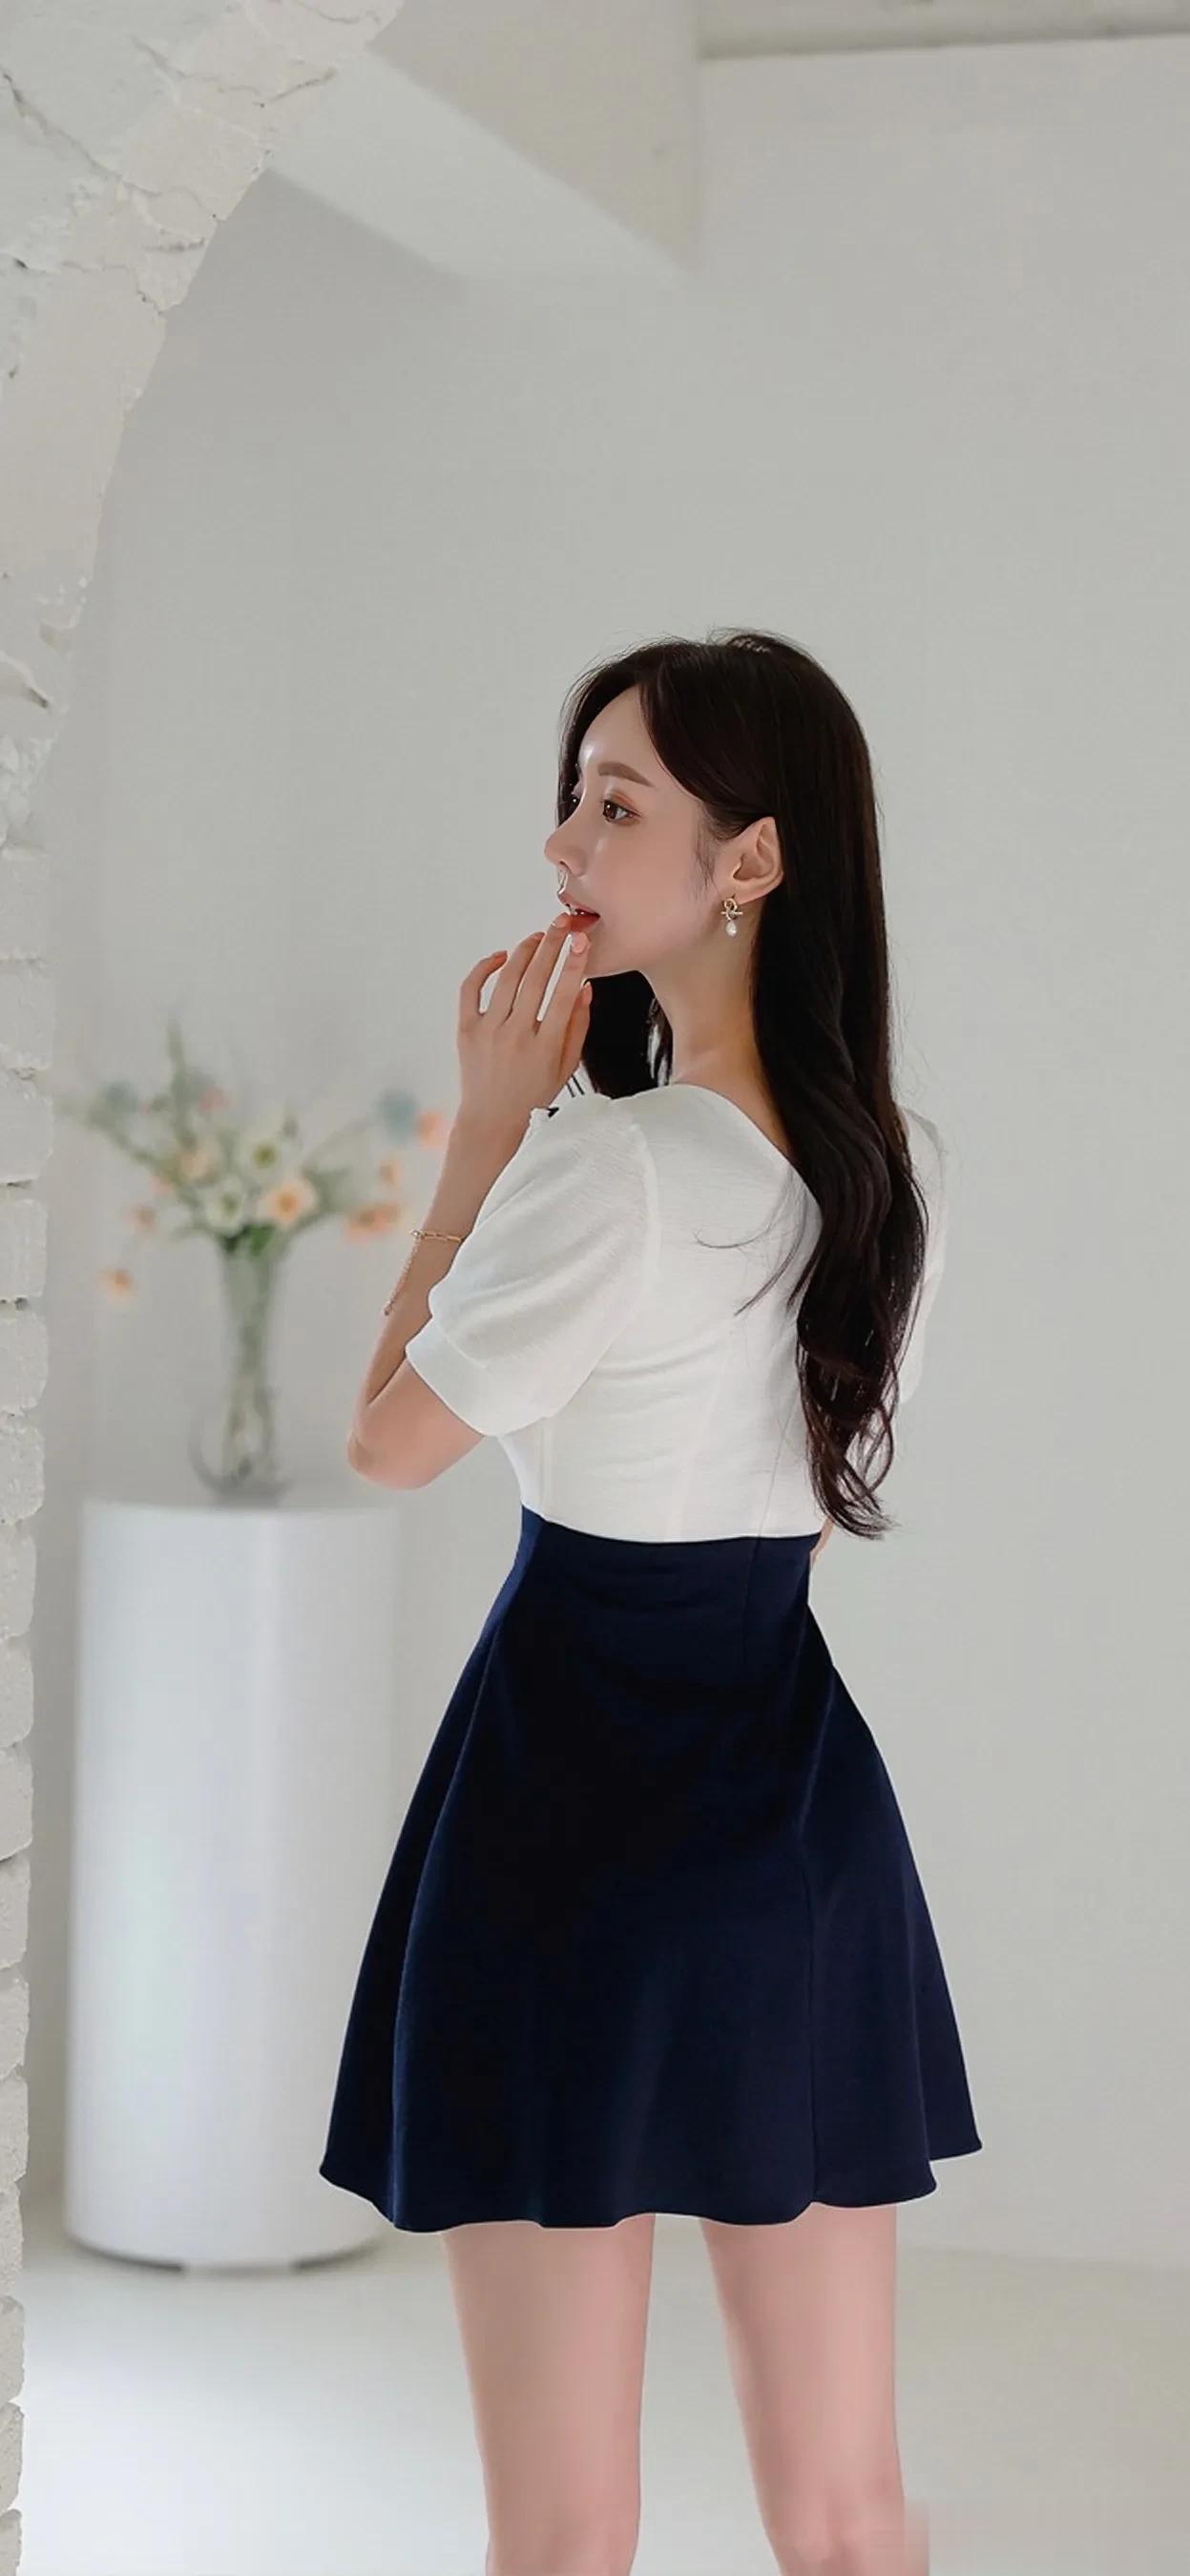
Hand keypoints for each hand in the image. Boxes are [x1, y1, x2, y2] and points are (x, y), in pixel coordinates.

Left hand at [454, 913, 591, 1147]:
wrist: (492, 1120)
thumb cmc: (533, 1094)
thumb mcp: (567, 1066)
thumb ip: (578, 1026)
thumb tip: (585, 986)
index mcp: (545, 1046)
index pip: (563, 994)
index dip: (575, 963)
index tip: (582, 940)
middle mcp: (515, 1036)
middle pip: (536, 978)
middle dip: (551, 944)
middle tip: (561, 924)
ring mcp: (488, 1031)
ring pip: (507, 978)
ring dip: (524, 951)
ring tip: (538, 937)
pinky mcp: (466, 1029)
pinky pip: (471, 988)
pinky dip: (485, 967)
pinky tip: (502, 957)